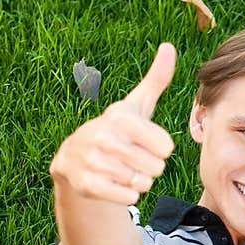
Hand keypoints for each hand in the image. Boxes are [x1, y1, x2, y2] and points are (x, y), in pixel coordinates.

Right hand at [49, 43, 176, 205]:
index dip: (160, 150)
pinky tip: (115, 184)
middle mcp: (103, 136)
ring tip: (123, 170)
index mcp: (120, 117)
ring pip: (141, 183)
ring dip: (138, 182)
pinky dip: (127, 195)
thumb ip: (156, 79)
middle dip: (150, 168)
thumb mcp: (136, 105)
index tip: (144, 143)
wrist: (75, 158)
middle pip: (156, 167)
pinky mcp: (85, 184)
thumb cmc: (117, 130)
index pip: (166, 147)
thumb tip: (168, 47)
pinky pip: (127, 197)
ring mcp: (92, 160)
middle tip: (133, 159)